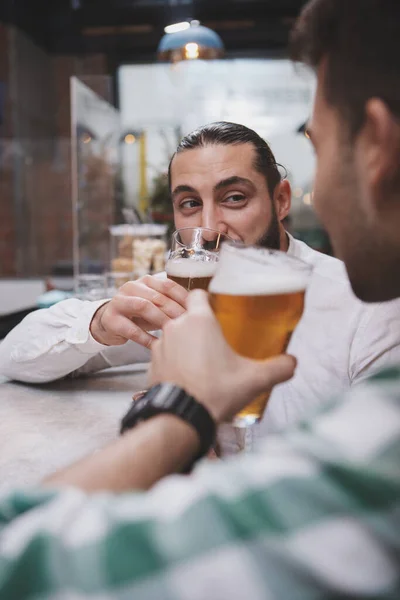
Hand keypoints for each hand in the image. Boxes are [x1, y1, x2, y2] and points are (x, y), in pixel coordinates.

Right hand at [90, 275, 187, 348]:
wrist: (108, 323)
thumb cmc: (138, 315)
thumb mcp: (155, 306)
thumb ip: (171, 305)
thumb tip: (198, 310)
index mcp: (145, 281)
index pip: (168, 285)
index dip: (183, 297)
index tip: (196, 310)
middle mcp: (131, 287)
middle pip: (157, 296)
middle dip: (174, 311)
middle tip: (188, 324)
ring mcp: (119, 302)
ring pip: (143, 307)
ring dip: (160, 320)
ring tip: (173, 332)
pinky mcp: (111, 319)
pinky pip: (131, 329)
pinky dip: (146, 338)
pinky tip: (157, 345)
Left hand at [150, 290, 295, 423]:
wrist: (181, 417)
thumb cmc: (214, 393)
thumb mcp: (255, 379)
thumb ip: (279, 367)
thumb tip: (291, 363)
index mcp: (200, 321)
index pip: (199, 294)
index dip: (209, 300)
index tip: (218, 311)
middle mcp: (176, 327)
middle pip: (188, 317)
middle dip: (201, 328)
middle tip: (217, 343)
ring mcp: (161, 345)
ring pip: (176, 336)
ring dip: (187, 345)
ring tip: (203, 363)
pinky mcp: (152, 363)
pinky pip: (165, 355)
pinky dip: (175, 362)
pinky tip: (189, 377)